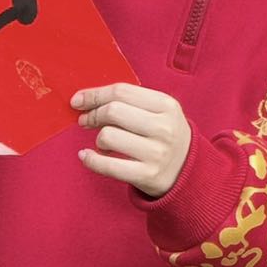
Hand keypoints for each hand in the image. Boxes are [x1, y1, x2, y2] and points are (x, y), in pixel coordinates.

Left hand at [72, 83, 192, 197]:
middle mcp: (163, 128)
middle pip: (113, 111)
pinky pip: (108, 166)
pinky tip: (86, 156)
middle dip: (93, 114)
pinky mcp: (147, 175)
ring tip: (104, 143)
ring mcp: (156, 153)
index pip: (121, 92)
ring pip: (108, 136)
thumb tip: (85, 100)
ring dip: (98, 139)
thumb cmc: (164, 136)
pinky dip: (91, 160)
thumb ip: (129, 101)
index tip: (78, 100)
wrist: (187, 170)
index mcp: (166, 105)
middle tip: (86, 121)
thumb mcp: (159, 112)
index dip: (94, 95)